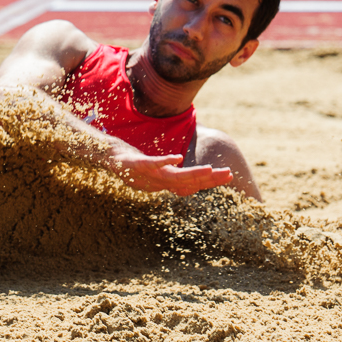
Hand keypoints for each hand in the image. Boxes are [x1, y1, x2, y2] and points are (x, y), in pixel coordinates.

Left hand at [105, 147, 232, 196]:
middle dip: (210, 178)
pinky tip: (178, 158)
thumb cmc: (134, 167)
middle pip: (189, 181)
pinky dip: (165, 161)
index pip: (193, 183)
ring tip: (210, 169)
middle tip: (229, 174)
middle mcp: (161, 180)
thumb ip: (172, 176)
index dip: (210, 180)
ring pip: (175, 175)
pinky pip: (153, 163)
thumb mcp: (155, 172)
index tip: (229, 175)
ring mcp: (150, 174)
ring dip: (193, 173)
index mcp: (166, 182)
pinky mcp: (138, 164)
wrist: (112, 159)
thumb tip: (190, 181)